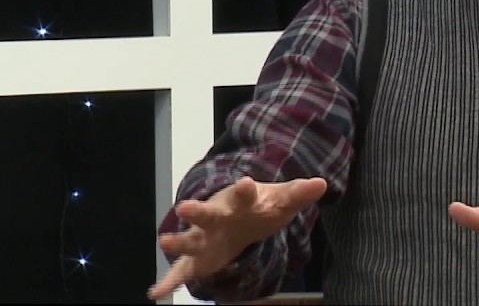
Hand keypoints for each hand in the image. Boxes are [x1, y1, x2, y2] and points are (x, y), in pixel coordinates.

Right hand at [148, 176, 326, 300]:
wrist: (237, 216)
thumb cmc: (260, 207)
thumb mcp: (282, 201)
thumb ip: (299, 194)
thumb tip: (322, 184)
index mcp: (240, 201)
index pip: (244, 195)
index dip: (246, 191)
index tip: (246, 184)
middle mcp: (218, 217)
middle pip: (207, 214)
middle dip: (197, 211)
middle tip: (184, 208)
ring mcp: (205, 237)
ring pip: (189, 241)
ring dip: (178, 243)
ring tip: (165, 243)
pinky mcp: (198, 258)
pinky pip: (181, 271)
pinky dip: (169, 282)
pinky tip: (156, 293)